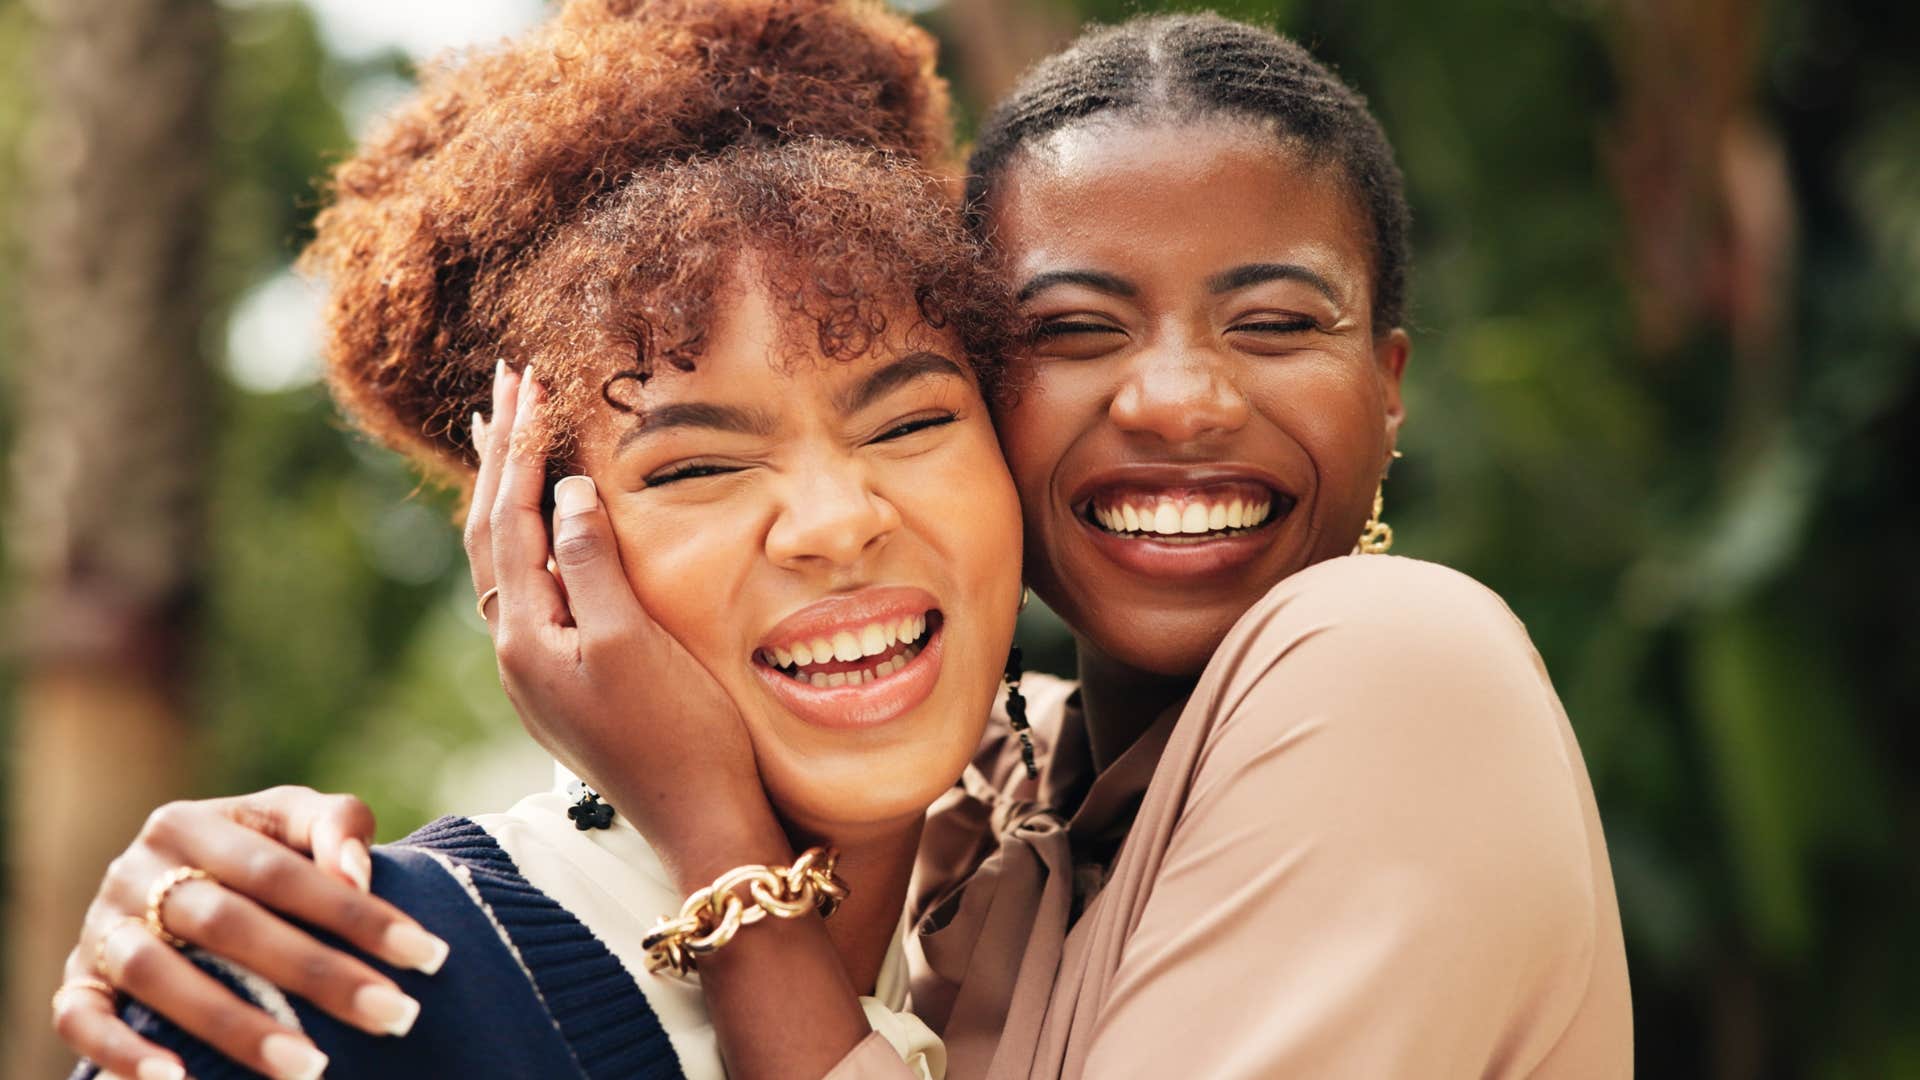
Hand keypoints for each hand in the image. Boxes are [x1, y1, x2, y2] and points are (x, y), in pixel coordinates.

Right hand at [52, 787, 450, 1079]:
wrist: (170, 885)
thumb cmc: (256, 856)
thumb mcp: (292, 822)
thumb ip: (334, 828)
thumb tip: (355, 875)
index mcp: (192, 823)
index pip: (283, 870)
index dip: (357, 914)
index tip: (429, 955)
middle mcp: (136, 871)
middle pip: (230, 924)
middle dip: (318, 975)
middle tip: (395, 1016)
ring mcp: (101, 928)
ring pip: (161, 976)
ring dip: (235, 1027)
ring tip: (311, 1067)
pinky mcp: (76, 983)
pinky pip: (83, 1022)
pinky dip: (125, 1055)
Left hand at [468, 364, 784, 882]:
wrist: (701, 822)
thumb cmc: (679, 734)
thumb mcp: (633, 641)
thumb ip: (591, 563)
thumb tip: (566, 490)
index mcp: (526, 636)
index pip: (508, 519)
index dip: (521, 447)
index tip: (531, 380)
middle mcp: (517, 650)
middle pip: (491, 533)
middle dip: (502, 455)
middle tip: (509, 381)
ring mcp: (539, 669)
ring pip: (506, 561)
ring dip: (507, 492)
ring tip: (506, 434)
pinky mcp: (566, 681)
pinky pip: (532, 586)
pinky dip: (530, 535)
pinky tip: (543, 524)